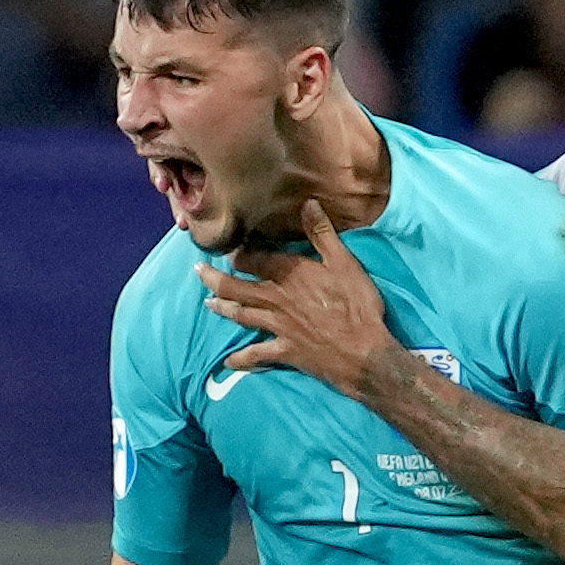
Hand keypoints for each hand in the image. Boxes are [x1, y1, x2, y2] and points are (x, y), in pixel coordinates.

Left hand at [196, 199, 394, 396]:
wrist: (365, 353)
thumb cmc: (358, 306)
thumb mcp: (345, 264)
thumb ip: (323, 234)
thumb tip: (308, 203)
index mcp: (291, 275)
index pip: (256, 260)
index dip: (240, 254)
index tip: (230, 250)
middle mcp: (277, 300)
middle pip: (237, 287)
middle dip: (215, 279)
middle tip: (199, 272)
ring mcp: (278, 327)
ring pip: (242, 315)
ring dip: (222, 308)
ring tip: (208, 304)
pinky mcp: (285, 352)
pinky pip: (256, 356)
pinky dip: (241, 359)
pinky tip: (228, 362)